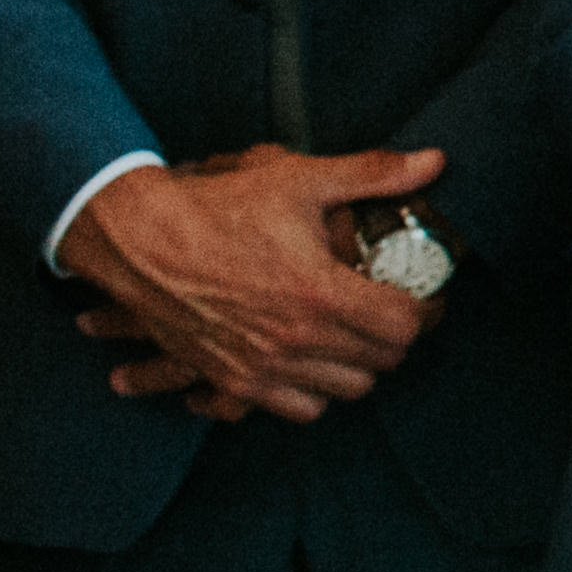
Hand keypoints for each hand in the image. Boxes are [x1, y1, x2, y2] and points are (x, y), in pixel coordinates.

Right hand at [60, 146, 443, 422]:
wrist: (138, 241)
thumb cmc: (217, 208)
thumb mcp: (299, 180)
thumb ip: (373, 175)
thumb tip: (433, 162)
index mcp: (320, 294)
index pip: (404, 327)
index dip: (421, 309)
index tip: (418, 293)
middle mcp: (295, 340)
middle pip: (382, 362)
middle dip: (392, 334)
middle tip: (387, 308)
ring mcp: (262, 366)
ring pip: (345, 390)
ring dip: (356, 363)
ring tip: (351, 332)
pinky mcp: (231, 380)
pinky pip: (297, 408)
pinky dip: (312, 390)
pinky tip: (311, 358)